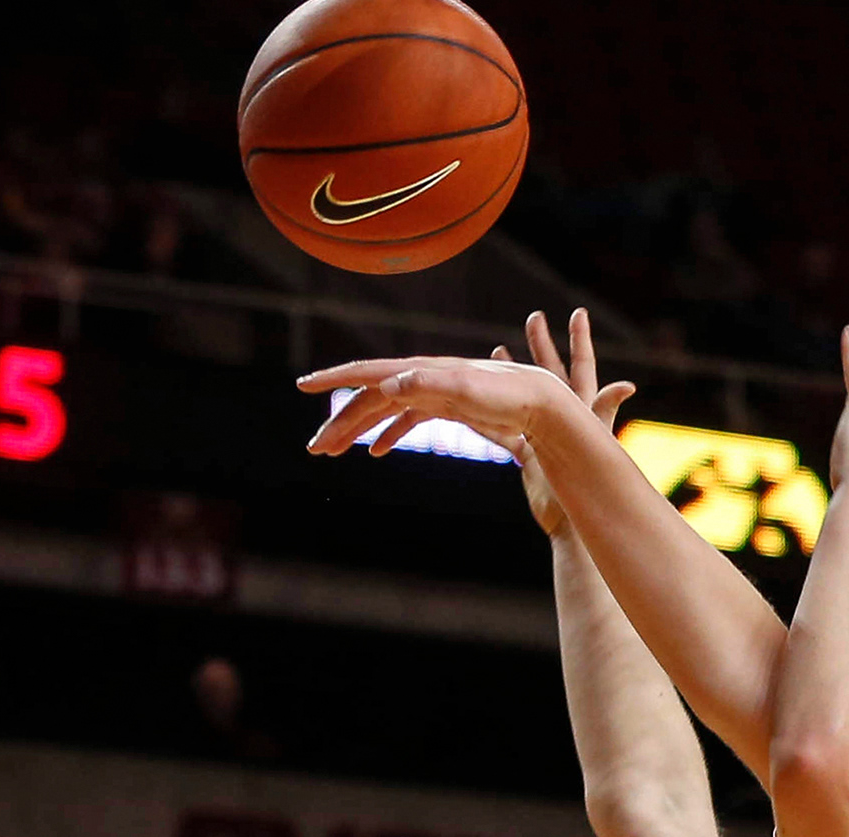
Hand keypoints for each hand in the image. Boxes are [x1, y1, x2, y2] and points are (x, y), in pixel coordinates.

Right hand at [299, 349, 572, 457]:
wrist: (544, 403)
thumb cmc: (510, 396)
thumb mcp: (468, 389)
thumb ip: (428, 384)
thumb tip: (388, 382)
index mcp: (421, 373)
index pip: (368, 373)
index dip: (334, 379)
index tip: (303, 385)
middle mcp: (422, 379)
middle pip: (369, 400)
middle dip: (339, 423)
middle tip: (314, 450)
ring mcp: (434, 393)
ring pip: (384, 411)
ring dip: (357, 431)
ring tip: (334, 452)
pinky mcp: (448, 408)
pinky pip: (407, 421)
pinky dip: (387, 434)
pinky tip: (377, 452)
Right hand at [495, 309, 637, 536]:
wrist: (571, 521)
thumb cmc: (589, 479)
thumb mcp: (594, 436)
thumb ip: (605, 408)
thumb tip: (628, 385)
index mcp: (581, 407)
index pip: (582, 366)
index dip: (580, 341)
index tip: (578, 313)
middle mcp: (563, 416)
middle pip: (551, 372)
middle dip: (542, 345)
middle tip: (534, 318)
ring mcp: (543, 434)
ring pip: (524, 396)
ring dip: (512, 375)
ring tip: (499, 350)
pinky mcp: (527, 455)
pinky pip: (505, 427)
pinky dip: (490, 413)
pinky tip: (475, 400)